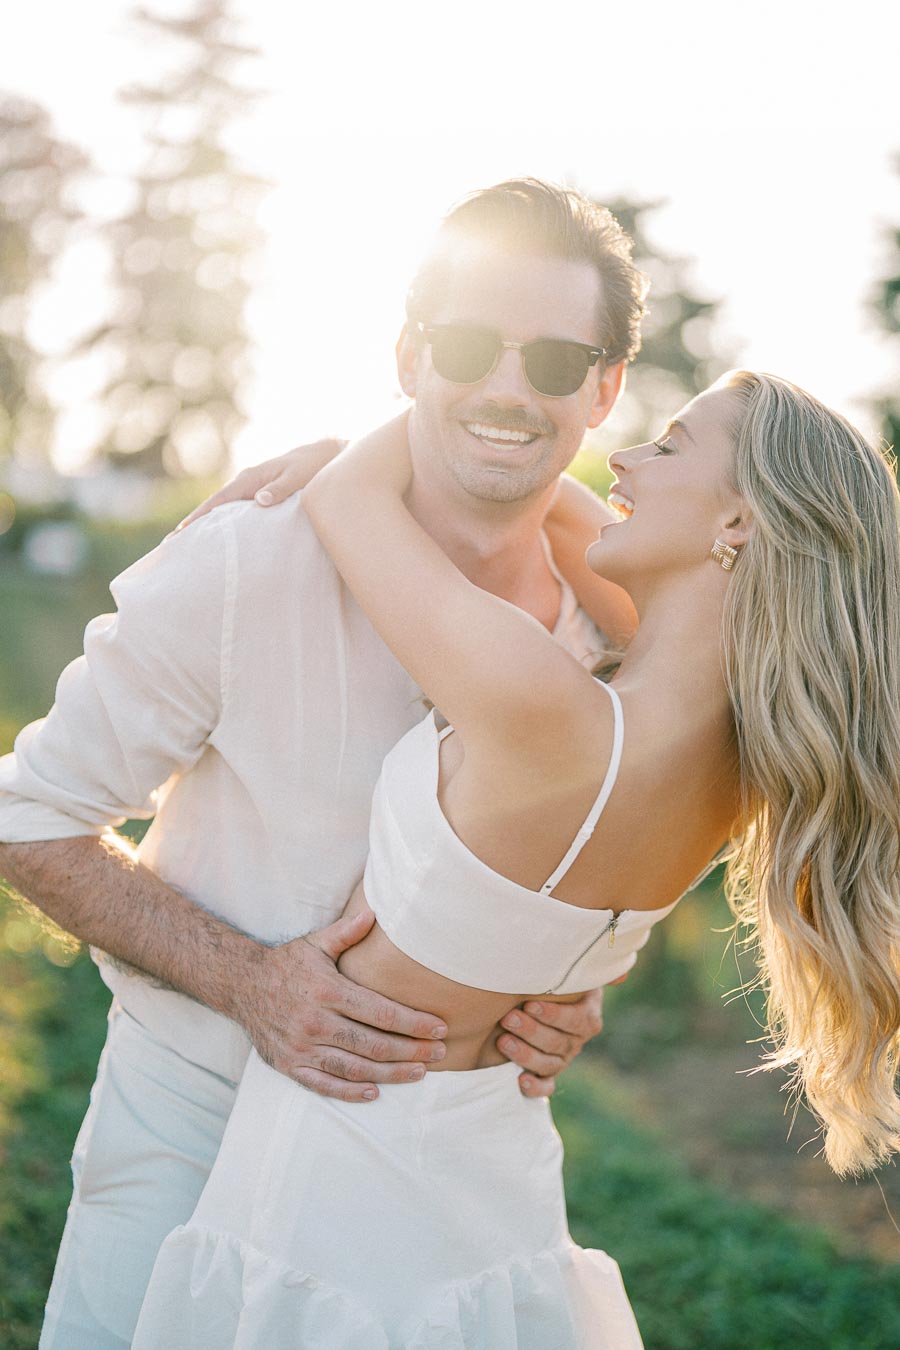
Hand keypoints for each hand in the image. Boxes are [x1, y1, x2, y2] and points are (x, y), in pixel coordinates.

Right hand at [175, 438, 345, 530]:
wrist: (324, 456)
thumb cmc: (312, 468)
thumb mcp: (297, 478)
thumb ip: (280, 489)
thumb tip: (260, 500)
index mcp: (251, 478)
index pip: (219, 500)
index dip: (200, 516)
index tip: (182, 531)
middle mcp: (246, 483)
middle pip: (214, 506)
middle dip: (193, 523)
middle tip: (172, 543)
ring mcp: (250, 489)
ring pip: (222, 509)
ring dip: (205, 525)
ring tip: (186, 544)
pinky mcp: (257, 495)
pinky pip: (235, 511)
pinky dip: (222, 523)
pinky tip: (216, 538)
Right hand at [237, 907, 446, 1101]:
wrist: (241, 986)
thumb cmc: (287, 964)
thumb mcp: (315, 943)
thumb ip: (346, 931)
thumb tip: (374, 912)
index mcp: (327, 991)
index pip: (381, 1012)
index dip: (414, 1023)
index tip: (440, 1027)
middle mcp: (315, 1022)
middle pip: (373, 1044)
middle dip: (412, 1050)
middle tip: (440, 1052)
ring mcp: (301, 1047)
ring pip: (354, 1068)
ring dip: (390, 1074)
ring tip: (419, 1072)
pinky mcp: (289, 1065)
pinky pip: (324, 1085)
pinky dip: (350, 1092)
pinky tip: (374, 1092)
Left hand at [497, 983, 620, 1098]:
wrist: (533, 998)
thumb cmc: (552, 981)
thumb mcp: (570, 973)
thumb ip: (590, 971)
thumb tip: (622, 975)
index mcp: (587, 1016)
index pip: (578, 1020)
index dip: (554, 1015)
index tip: (530, 1004)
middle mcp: (576, 1040)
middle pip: (559, 1042)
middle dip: (531, 1031)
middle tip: (508, 1018)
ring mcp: (562, 1059)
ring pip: (549, 1064)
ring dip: (525, 1055)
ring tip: (503, 1040)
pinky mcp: (546, 1074)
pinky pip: (546, 1087)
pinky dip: (535, 1088)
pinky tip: (520, 1081)